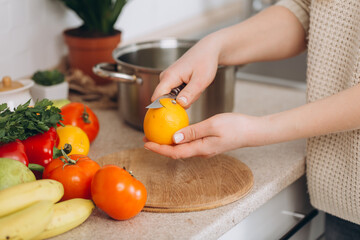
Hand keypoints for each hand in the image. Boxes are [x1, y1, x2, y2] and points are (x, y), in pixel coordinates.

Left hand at [144, 113, 261, 158]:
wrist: (252, 131)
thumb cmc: (235, 127)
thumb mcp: (212, 125)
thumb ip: (193, 132)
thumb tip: (174, 138)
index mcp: (201, 148)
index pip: (174, 152)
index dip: (159, 149)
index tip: (146, 144)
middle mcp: (201, 151)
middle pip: (176, 152)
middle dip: (160, 147)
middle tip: (147, 138)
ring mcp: (205, 148)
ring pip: (182, 148)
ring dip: (168, 143)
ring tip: (157, 134)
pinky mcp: (208, 144)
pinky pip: (189, 143)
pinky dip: (179, 139)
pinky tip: (176, 131)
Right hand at [151, 35, 221, 107]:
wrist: (208, 50)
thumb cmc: (205, 61)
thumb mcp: (201, 80)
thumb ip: (190, 93)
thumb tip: (180, 104)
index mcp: (169, 76)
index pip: (156, 97)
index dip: (163, 107)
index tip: (174, 113)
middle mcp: (165, 77)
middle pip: (166, 100)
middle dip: (180, 102)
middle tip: (194, 93)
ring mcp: (168, 79)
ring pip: (173, 98)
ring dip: (186, 98)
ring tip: (195, 87)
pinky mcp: (172, 80)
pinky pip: (176, 93)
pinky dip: (186, 93)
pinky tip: (193, 86)